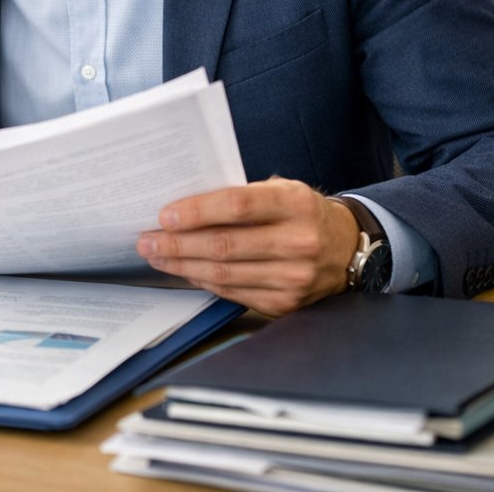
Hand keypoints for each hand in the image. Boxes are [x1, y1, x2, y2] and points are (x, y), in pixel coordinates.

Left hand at [136, 177, 359, 315]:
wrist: (346, 249)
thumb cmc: (302, 212)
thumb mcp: (282, 190)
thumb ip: (242, 195)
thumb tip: (184, 206)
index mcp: (295, 204)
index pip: (237, 206)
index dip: (197, 211)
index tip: (165, 215)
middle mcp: (298, 242)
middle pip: (225, 245)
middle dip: (178, 244)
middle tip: (147, 240)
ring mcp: (294, 277)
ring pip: (224, 273)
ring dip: (183, 266)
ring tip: (157, 256)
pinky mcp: (286, 303)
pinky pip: (233, 292)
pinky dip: (203, 281)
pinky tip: (185, 271)